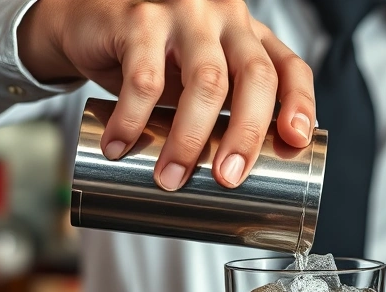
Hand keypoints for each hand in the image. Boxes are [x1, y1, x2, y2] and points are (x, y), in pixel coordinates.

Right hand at [17, 0, 315, 189]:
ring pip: (205, 82)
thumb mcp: (194, 77)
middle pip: (255, 77)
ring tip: (171, 178)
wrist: (86, 21)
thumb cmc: (150, 56)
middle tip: (228, 179)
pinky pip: (143, 78)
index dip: (300, 104)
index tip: (294, 141)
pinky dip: (132, 121)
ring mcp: (185, 15)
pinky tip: (120, 146)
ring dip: (189, 139)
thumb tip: (232, 181)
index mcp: (247, 37)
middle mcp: (224, 19)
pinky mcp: (140, 19)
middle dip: (246, 135)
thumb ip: (216, 110)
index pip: (289, 67)